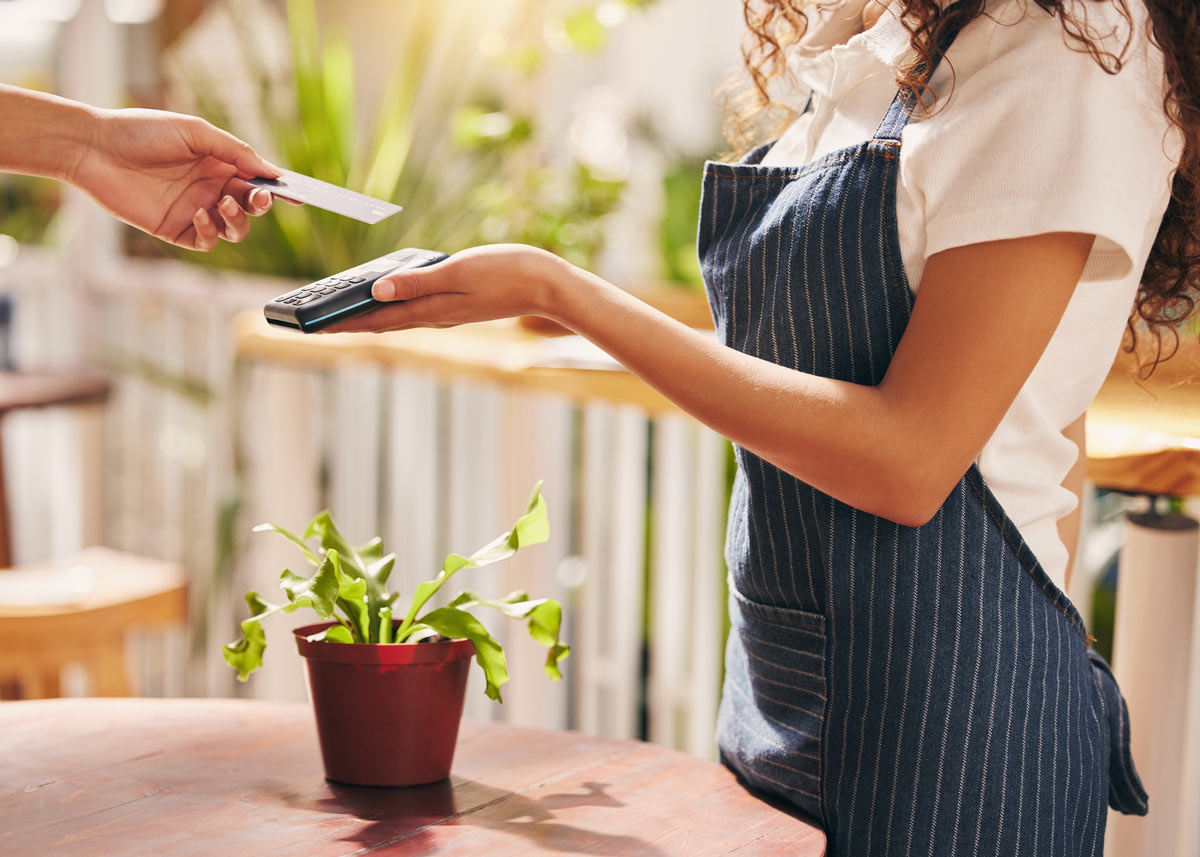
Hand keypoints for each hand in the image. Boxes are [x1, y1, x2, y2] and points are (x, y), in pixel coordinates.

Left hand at [71, 108, 281, 250]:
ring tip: (223, 203)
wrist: (95, 148)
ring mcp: (195, 210)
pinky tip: (199, 213)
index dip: (279, 189)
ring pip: (235, 229)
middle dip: (260, 205)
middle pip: (251, 208)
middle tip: (256, 197)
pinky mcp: (176, 229)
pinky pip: (207, 242)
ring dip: (238, 220)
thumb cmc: (141, 131)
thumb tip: (271, 171)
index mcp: (218, 163)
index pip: (257, 180)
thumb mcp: (196, 132)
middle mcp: (210, 188)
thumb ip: (236, 152)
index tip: (299, 195)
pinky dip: (210, 231)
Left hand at [323, 244, 563, 332]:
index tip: (311, 326)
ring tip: (340, 312)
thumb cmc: (507, 273)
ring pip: (397, 318)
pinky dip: (393, 307)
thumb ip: (417, 282)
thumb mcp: (458, 271)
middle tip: (314, 322)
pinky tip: (387, 297)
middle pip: (381, 322)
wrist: (548, 285)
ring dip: (368, 316)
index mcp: (431, 310)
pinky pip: (415, 309)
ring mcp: (447, 313)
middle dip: (346, 323)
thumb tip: (377, 291)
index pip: (375, 320)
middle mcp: (435, 316)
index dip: (341, 323)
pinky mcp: (459, 305)